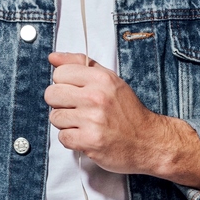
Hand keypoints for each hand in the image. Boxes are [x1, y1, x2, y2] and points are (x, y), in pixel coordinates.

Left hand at [44, 53, 199, 194]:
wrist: (149, 141)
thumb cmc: (128, 112)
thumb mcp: (110, 80)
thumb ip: (81, 65)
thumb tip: (53, 57)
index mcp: (101, 79)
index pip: (59, 73)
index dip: (64, 84)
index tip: (75, 91)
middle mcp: (96, 97)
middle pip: (51, 94)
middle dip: (61, 103)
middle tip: (77, 109)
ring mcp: (92, 120)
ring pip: (55, 117)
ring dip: (66, 123)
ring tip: (84, 123)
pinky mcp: (90, 141)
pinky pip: (62, 137)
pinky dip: (72, 139)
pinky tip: (86, 136)